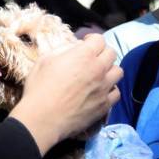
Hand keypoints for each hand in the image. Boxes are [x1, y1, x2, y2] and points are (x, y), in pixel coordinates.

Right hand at [9, 34, 121, 153]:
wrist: (43, 118)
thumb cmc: (40, 88)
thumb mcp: (45, 60)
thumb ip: (63, 49)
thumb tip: (75, 48)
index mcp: (84, 55)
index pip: (99, 39)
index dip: (91, 39)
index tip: (85, 43)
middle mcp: (98, 69)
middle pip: (112, 53)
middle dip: (102, 52)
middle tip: (92, 58)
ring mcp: (104, 88)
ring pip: (118, 72)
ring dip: (109, 70)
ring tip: (99, 75)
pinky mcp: (104, 105)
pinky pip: (116, 93)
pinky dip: (110, 90)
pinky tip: (100, 91)